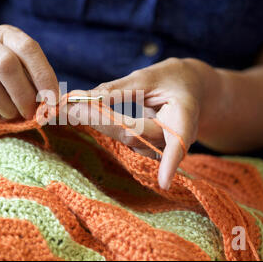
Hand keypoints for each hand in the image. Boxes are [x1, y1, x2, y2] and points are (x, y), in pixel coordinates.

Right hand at [0, 25, 58, 119]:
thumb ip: (39, 81)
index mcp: (8, 35)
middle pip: (6, 65)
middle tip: (32, 112)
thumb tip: (54, 105)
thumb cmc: (6, 72)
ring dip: (8, 107)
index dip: (43, 75)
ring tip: (14, 113)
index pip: (28, 49)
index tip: (53, 99)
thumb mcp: (23, 66)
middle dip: (24, 94)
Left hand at [68, 58, 219, 188]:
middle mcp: (175, 138)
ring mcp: (161, 146)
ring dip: (98, 123)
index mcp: (184, 118)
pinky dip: (104, 125)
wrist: (191, 87)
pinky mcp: (148, 147)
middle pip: (136, 136)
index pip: (177, 145)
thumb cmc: (172, 79)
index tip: (164, 183)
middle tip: (72, 108)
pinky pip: (124, 140)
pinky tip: (82, 113)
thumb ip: (120, 89)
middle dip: (102, 122)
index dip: (170, 164)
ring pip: (126, 140)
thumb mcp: (150, 77)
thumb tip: (89, 97)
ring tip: (71, 108)